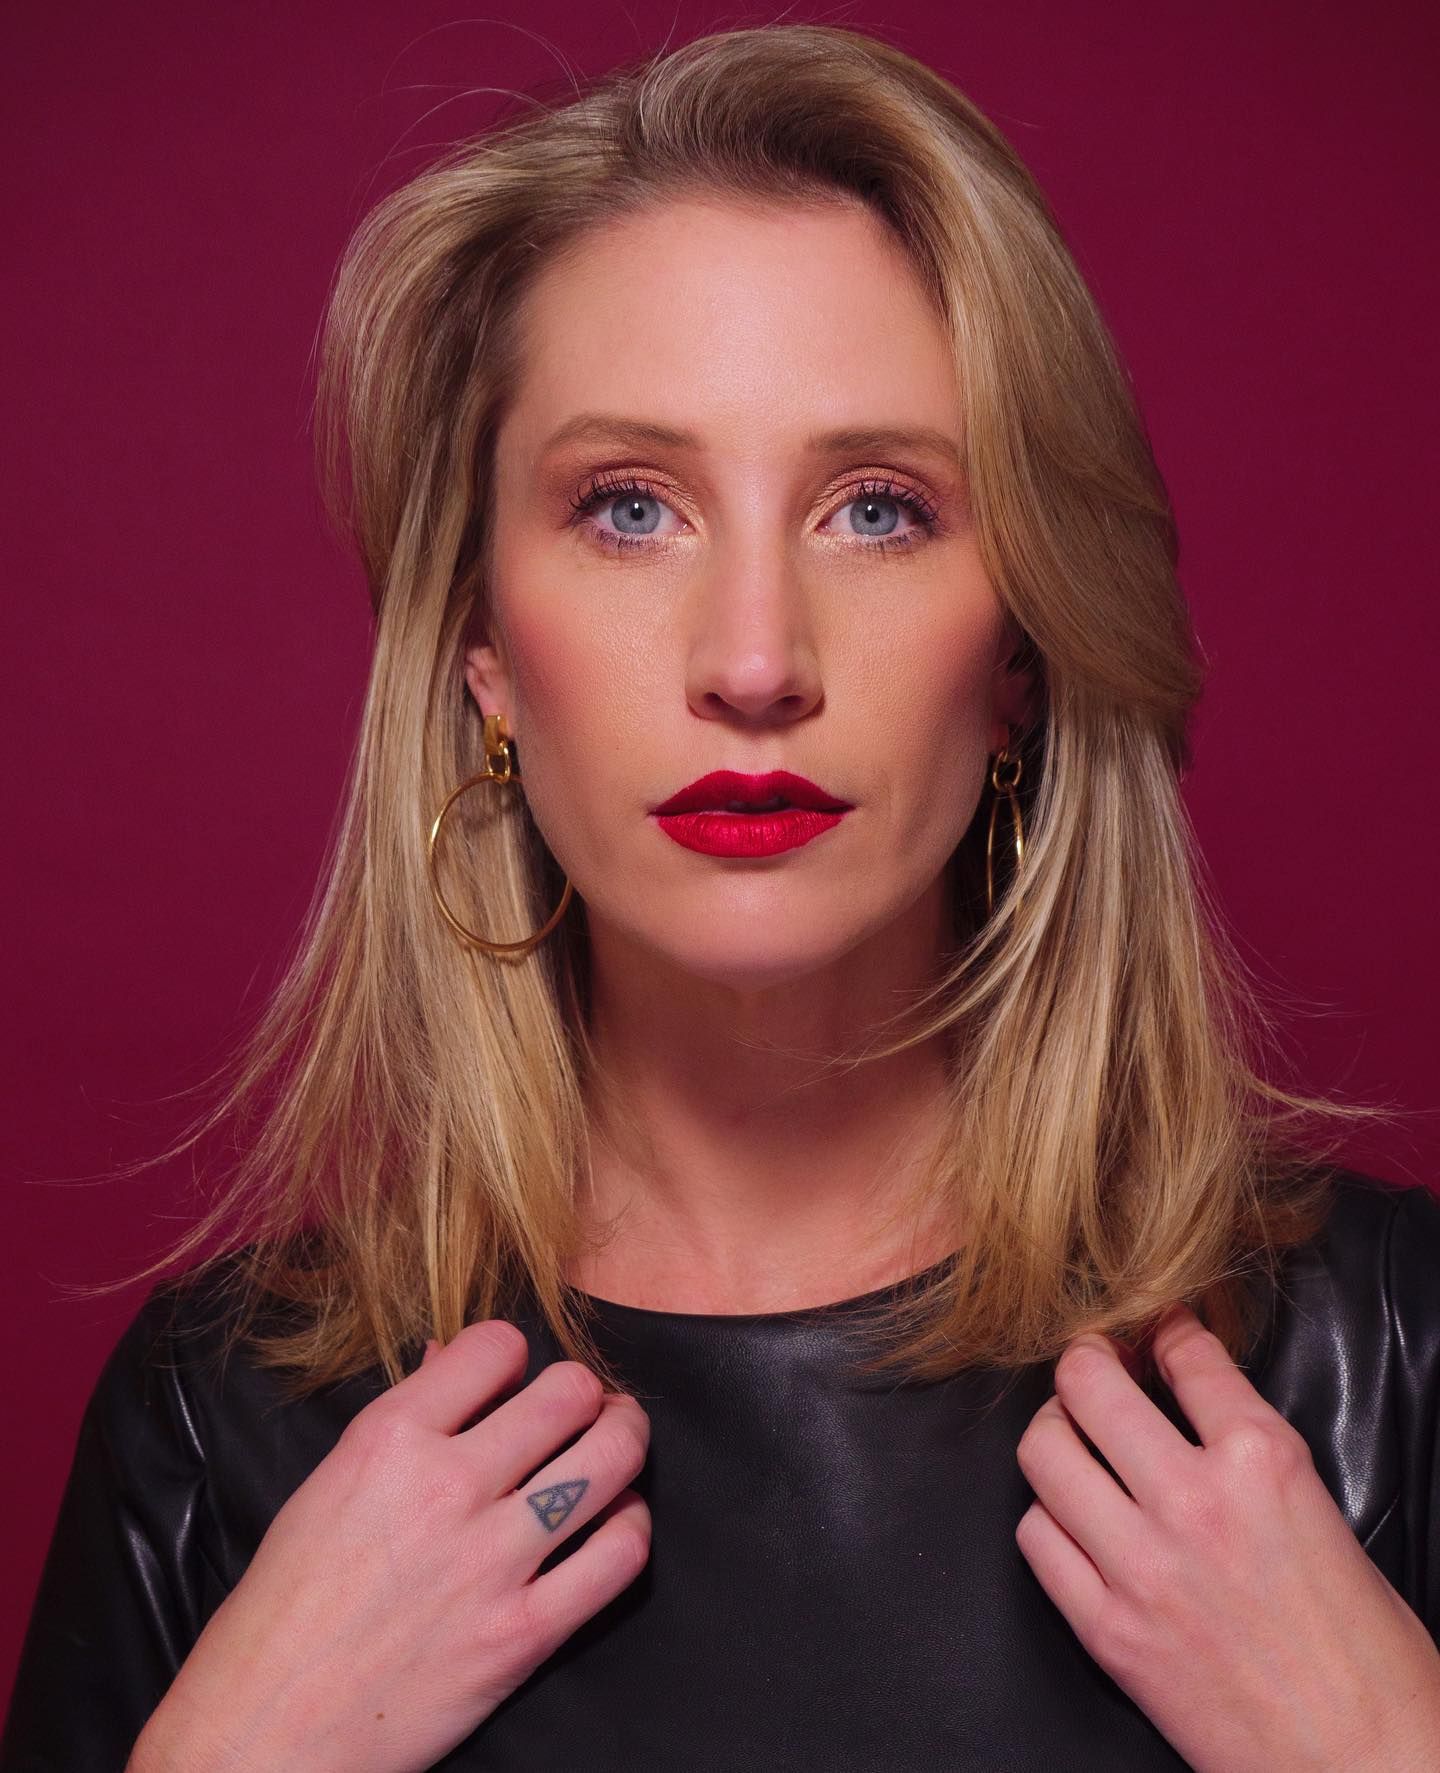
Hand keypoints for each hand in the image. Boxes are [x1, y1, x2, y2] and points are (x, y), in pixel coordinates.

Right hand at [132, 1321, 651, 1772]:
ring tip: (616, 1441)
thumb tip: (453, 1357)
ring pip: (610, 1459)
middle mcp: (447, 1487)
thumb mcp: (327, 1486)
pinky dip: (630, 1526)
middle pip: (569, 1393)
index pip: (496, 1346)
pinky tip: (615, 1522)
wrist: (264, 1733)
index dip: (513, 1355)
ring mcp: (491, 1561)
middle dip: (584, 1391)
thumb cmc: (285, 1609)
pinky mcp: (523, 1634)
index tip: (514, 1377)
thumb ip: (402, 1419)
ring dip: (623, 1440)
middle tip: (584, 1405)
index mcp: (388, 1439)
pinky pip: (619, 1555)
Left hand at [1014, 1302, 1439, 1771]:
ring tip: (1071, 1432)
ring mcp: (1141, 1566)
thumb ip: (1250, 1451)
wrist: (1368, 1765)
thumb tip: (1189, 1406)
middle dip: (1086, 1357)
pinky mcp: (1108, 1630)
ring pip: (1045, 1452)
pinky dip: (1047, 1517)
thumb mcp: (1319, 1510)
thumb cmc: (1367, 1652)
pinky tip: (1069, 1516)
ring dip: (1054, 1430)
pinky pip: (1037, 1539)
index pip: (1184, 1353)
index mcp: (1264, 1462)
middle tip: (1093, 1361)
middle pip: (1090, 1383)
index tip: (1152, 1326)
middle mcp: (1194, 1501)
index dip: (1161, 1327)